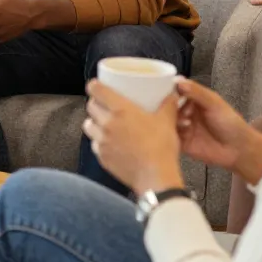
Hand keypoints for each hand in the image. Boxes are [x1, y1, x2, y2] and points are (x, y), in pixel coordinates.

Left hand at [82, 79, 182, 194]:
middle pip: (90, 107)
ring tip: (104, 123)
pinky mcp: (101, 157)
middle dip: (95, 103)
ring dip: (94, 122)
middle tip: (104, 104)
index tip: (97, 85)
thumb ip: (168, 104)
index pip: (96, 91)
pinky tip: (109, 142)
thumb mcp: (167, 121)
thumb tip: (172, 94)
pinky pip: (94, 144)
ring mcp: (102, 141)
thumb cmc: (160, 148)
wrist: (156, 176)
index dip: (94, 85)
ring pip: (88, 125)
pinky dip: (99, 141)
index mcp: (120, 110)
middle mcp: (107, 124)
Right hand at [175, 79, 261, 183]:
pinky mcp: (182, 142)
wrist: (238, 149)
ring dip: (174, 120)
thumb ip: (197, 92)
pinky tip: (185, 132)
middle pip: (169, 107)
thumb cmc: (231, 123)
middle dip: (171, 107)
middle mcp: (187, 113)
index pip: (176, 92)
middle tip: (177, 109)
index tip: (166, 91)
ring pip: (168, 121)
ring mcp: (184, 128)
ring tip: (186, 122)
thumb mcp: (214, 103)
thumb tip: (179, 80)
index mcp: (194, 100)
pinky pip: (170, 137)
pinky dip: (173, 133)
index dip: (170, 91)